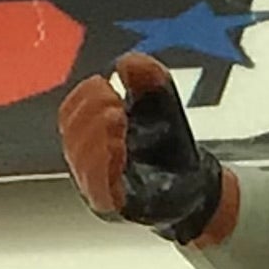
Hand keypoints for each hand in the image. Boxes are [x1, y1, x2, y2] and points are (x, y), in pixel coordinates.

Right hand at [56, 53, 224, 244]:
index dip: (84, 97)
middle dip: (91, 115)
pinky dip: (104, 167)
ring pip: (84, 162)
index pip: (71, 113)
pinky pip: (99, 189)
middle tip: (113, 105)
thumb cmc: (169, 145)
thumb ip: (148, 78)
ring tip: (116, 121)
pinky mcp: (114, 206)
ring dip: (96, 138)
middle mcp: (87, 160)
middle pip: (73, 136)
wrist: (197, 184)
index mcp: (90, 132)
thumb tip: (128, 62)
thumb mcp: (161, 102)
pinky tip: (116, 148)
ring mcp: (99, 185)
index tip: (104, 85)